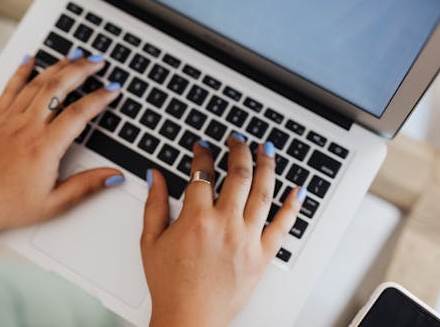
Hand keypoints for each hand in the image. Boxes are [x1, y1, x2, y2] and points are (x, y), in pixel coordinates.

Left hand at [0, 51, 122, 236]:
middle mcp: (26, 128)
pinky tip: (31, 60)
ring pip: (36, 83)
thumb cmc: (8, 206)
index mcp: (44, 148)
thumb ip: (87, 186)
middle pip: (58, 87)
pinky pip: (9, 88)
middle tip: (97, 61)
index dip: (100, 98)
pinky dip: (22, 71)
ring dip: (58, 66)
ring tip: (75, 55)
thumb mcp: (55, 204)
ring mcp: (8, 121)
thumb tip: (114, 175)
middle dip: (81, 69)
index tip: (113, 89)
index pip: (79, 113)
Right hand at [141, 136, 304, 326]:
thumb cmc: (170, 284)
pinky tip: (298, 189)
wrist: (189, 318)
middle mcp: (225, 224)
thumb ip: (154, 204)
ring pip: (264, 191)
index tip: (203, 147)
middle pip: (239, 174)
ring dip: (266, 165)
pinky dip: (293, 205)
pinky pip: (284, 226)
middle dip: (238, 149)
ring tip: (266, 149)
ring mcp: (247, 239)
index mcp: (196, 218)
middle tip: (237, 140)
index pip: (203, 172)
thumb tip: (155, 175)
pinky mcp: (262, 256)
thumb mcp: (151, 241)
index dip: (202, 154)